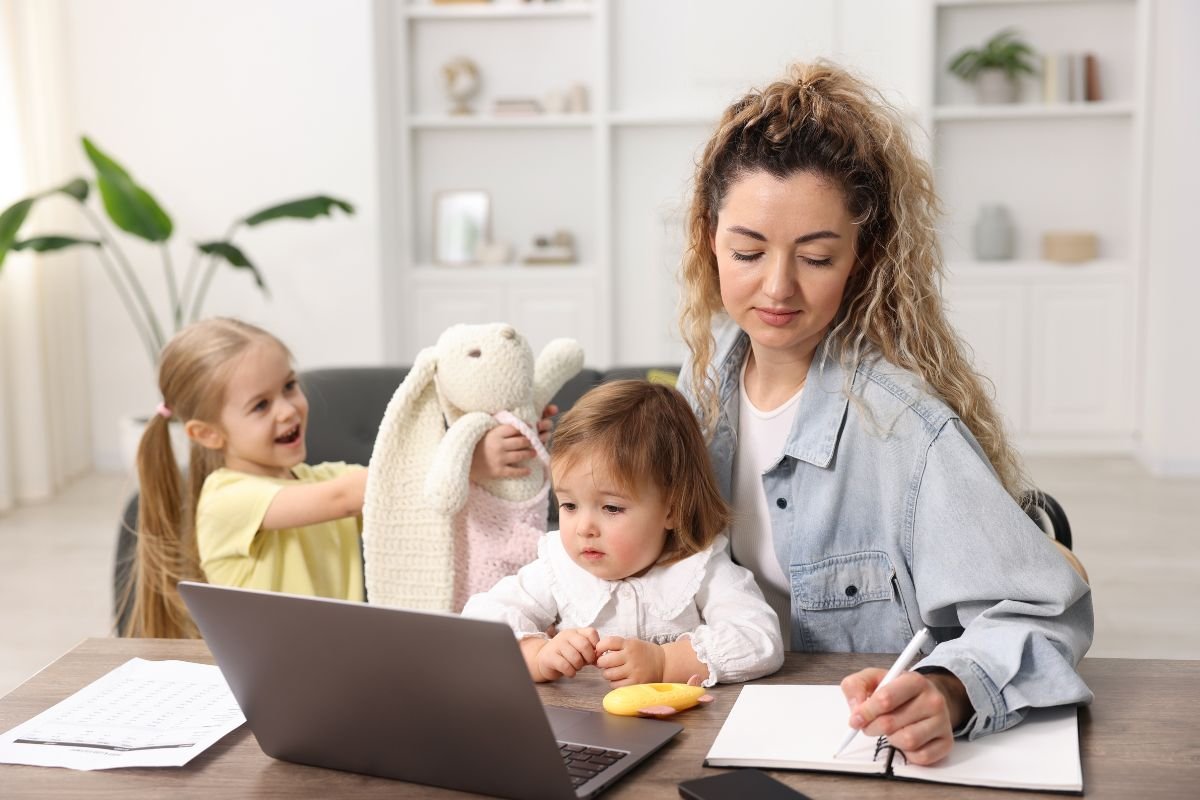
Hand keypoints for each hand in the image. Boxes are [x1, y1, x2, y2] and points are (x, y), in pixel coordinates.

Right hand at [469, 405, 557, 481]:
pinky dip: (523, 471)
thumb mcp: (484, 432)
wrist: (461, 461)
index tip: (531, 428)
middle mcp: (498, 445)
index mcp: (495, 433)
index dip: (525, 428)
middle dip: (530, 441)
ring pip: (521, 455)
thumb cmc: (474, 444)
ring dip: (530, 454)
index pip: (515, 428)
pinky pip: (515, 471)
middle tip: (535, 442)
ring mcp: (499, 459)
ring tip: (534, 453)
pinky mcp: (497, 471)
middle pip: (521, 441)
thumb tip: (514, 422)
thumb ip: (498, 427)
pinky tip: (528, 471)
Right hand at [533, 627, 598, 681]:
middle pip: (584, 645)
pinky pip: (565, 666)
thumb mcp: (578, 649)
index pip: (591, 632)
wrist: (543, 659)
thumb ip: (590, 651)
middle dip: (589, 658)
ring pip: (575, 657)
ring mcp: (557, 645)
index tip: (595, 655)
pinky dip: (571, 672)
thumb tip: (601, 658)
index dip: (596, 646)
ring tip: (576, 667)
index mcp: (575, 632)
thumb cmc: (565, 655)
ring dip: (579, 666)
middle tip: (586, 663)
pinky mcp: (550, 657)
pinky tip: (570, 673)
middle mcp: (566, 635)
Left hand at [595, 635, 665, 686]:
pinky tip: (619, 679)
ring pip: (608, 674)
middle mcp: (631, 657)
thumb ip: (617, 646)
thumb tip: (597, 652)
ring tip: (612, 672)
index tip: (599, 651)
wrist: (663, 664)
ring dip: (607, 673)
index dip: (599, 647)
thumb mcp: (632, 643)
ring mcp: (633, 671)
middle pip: (605, 660)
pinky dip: (613, 683)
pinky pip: (615, 685)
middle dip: (601, 662)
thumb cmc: (644, 653)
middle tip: (605, 663)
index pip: (608, 642)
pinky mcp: (635, 683)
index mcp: (630, 644)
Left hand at [840, 668, 969, 765]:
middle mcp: (933, 700)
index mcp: (914, 680)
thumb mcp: (874, 678)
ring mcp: (942, 722)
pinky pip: (921, 757)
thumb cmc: (897, 690)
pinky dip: (907, 754)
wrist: (927, 697)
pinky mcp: (946, 742)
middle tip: (869, 725)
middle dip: (872, 727)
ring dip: (891, 740)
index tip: (856, 718)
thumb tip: (856, 710)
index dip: (865, 712)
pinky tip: (905, 740)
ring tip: (891, 730)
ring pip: (907, 741)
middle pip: (891, 723)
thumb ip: (856, 686)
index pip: (885, 699)